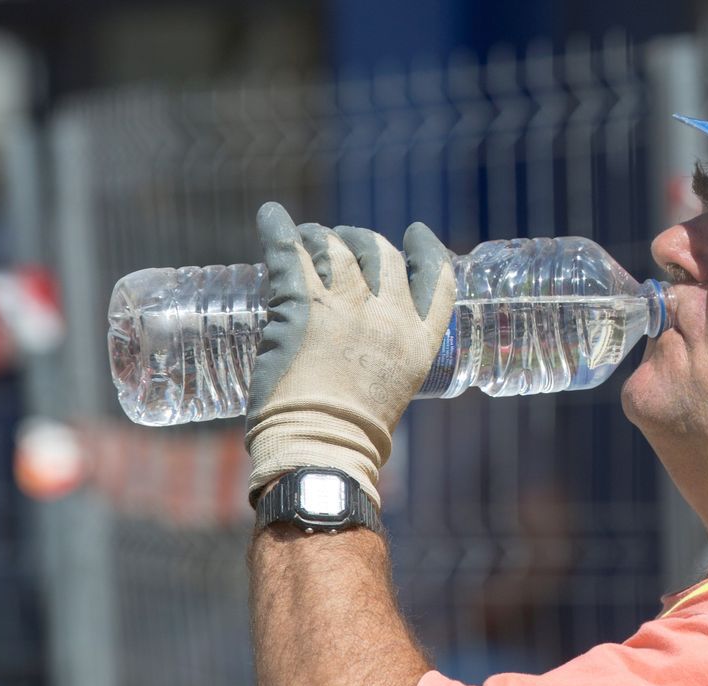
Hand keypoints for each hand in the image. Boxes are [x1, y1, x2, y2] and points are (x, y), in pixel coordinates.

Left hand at [245, 203, 454, 505]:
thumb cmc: (354, 436)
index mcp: (418, 342)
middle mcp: (388, 317)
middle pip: (383, 255)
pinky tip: (270, 217)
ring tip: (305, 236)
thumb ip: (387, 359)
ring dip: (321, 236)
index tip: (415, 234)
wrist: (322, 447)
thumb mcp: (393, 389)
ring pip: (336, 248)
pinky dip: (277, 229)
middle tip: (343, 241)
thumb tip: (364, 350)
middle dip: (364, 241)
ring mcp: (345, 307)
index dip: (427, 251)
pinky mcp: (301, 306)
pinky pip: (288, 253)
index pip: (437, 280)